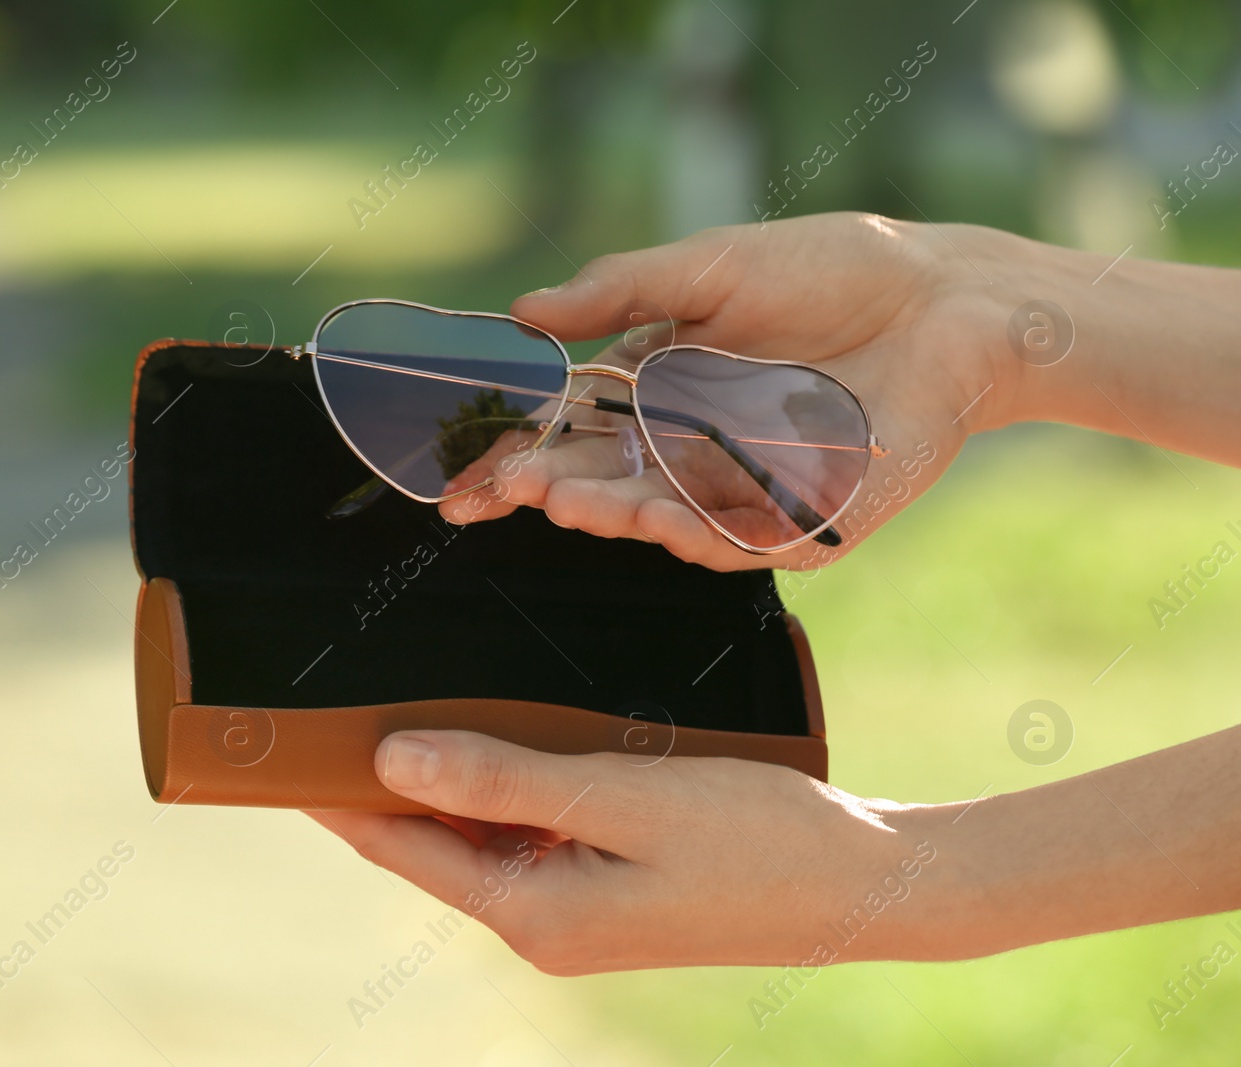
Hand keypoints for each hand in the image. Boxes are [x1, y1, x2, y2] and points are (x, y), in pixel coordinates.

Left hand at [307, 727, 1240, 971]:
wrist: (868, 885)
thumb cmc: (755, 838)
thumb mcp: (619, 798)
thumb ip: (502, 779)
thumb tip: (389, 762)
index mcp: (534, 915)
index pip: (400, 848)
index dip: (336, 795)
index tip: (283, 743)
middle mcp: (544, 922)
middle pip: (431, 844)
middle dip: (379, 782)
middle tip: (329, 705)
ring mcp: (578, 908)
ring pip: (480, 835)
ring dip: (442, 779)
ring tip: (393, 705)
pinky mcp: (611, 884)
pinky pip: (530, 832)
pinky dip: (501, 786)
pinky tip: (493, 735)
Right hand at [440, 212, 1022, 570]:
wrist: (945, 299)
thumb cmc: (828, 271)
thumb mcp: (708, 267)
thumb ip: (619, 290)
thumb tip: (523, 311)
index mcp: (657, 390)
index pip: (569, 433)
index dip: (515, 455)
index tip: (461, 478)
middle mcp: (689, 449)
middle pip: (604, 483)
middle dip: (551, 488)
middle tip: (508, 485)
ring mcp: (742, 490)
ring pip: (660, 519)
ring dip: (608, 513)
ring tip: (560, 498)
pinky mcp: (801, 521)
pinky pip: (738, 542)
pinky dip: (694, 535)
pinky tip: (653, 520)